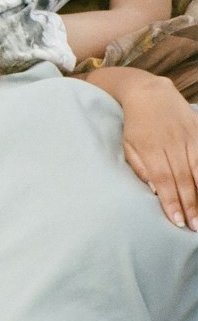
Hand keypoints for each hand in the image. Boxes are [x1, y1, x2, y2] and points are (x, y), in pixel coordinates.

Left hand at [88, 68, 197, 228]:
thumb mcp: (128, 146)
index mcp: (152, 149)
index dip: (172, 202)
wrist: (149, 93)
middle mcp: (173, 143)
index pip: (164, 181)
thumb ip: (140, 168)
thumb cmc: (136, 126)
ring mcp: (189, 136)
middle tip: (194, 227)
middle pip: (184, 179)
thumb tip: (154, 191)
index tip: (177, 222)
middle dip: (191, 205)